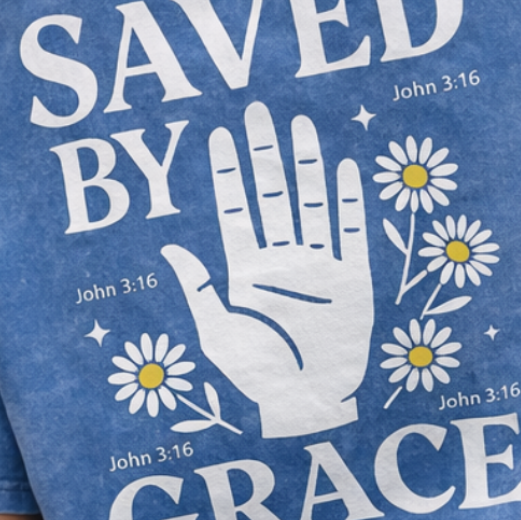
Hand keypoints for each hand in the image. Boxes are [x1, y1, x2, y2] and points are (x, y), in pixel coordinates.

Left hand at [161, 102, 372, 437]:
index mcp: (247, 270)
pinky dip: (349, 202)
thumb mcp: (218, 335)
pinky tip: (345, 169)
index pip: (236, 209)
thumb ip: (198, 290)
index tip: (220, 135)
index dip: (229, 173)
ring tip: (300, 126)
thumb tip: (169, 246)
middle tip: (258, 111)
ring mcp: (318, 266)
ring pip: (311, 203)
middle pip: (273, 194)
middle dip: (265, 154)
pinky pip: (350, 232)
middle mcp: (283, 259)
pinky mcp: (352, 279)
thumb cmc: (258, 377)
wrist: (307, 408)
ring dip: (307, 165)